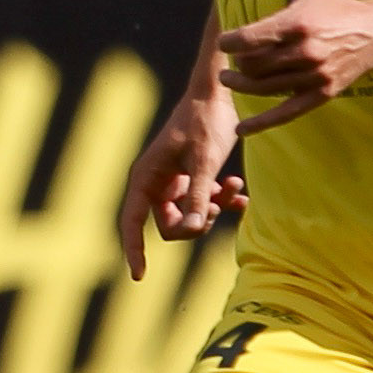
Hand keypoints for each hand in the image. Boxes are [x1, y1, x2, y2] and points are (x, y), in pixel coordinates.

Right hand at [115, 93, 246, 278]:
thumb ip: (199, 196)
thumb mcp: (205, 161)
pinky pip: (202, 203)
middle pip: (168, 225)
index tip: (140, 276)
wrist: (219, 95)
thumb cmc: (206, 123)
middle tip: (217, 208)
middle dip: (195, 222)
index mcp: (146, 177)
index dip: (134, 250)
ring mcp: (173, 181)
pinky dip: (221, 200)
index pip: (132, 222)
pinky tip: (240, 192)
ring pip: (189, 215)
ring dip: (213, 208)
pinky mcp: (191, 178)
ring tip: (234, 188)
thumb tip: (194, 229)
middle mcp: (155, 182)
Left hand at [217, 0, 372, 134]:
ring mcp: (312, 76)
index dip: (230, 43)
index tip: (226, 42)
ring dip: (242, 86)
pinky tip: (241, 130)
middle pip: (252, 65)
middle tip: (231, 62)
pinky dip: (261, 123)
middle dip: (237, 64)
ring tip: (232, 80)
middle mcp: (303, 51)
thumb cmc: (335, 6)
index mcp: (296, 23)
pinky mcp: (320, 95)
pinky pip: (284, 113)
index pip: (248, 39)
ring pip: (263, 88)